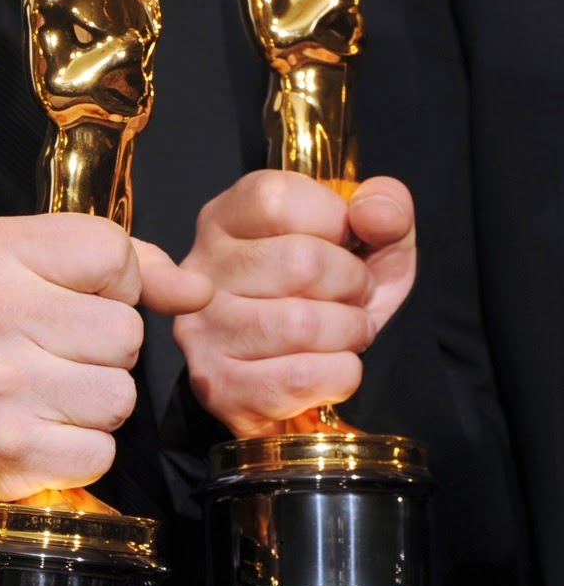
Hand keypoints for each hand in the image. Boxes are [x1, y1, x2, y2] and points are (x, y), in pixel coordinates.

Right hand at [0, 214, 212, 499]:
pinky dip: (80, 450)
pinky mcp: (11, 448)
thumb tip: (199, 292)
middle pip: (126, 332)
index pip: (114, 254)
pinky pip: (101, 451)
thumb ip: (128, 266)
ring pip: (121, 395)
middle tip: (54, 357)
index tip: (71, 302)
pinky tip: (42, 433)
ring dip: (97, 404)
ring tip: (48, 396)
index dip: (111, 285)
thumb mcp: (37, 269)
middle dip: (105, 351)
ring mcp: (0, 384)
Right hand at [173, 171, 416, 437]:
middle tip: (351, 298)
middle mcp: (201, 271)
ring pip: (303, 324)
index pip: (276, 199)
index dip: (332, 220)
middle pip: (300, 262)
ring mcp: (203, 331)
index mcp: (225, 219)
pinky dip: (340, 375)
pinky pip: (303, 377)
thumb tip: (375, 215)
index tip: (343, 242)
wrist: (301, 383)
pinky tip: (327, 367)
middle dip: (353, 284)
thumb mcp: (365, 241)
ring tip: (342, 333)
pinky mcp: (219, 386)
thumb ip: (383, 208)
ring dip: (350, 333)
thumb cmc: (327, 296)